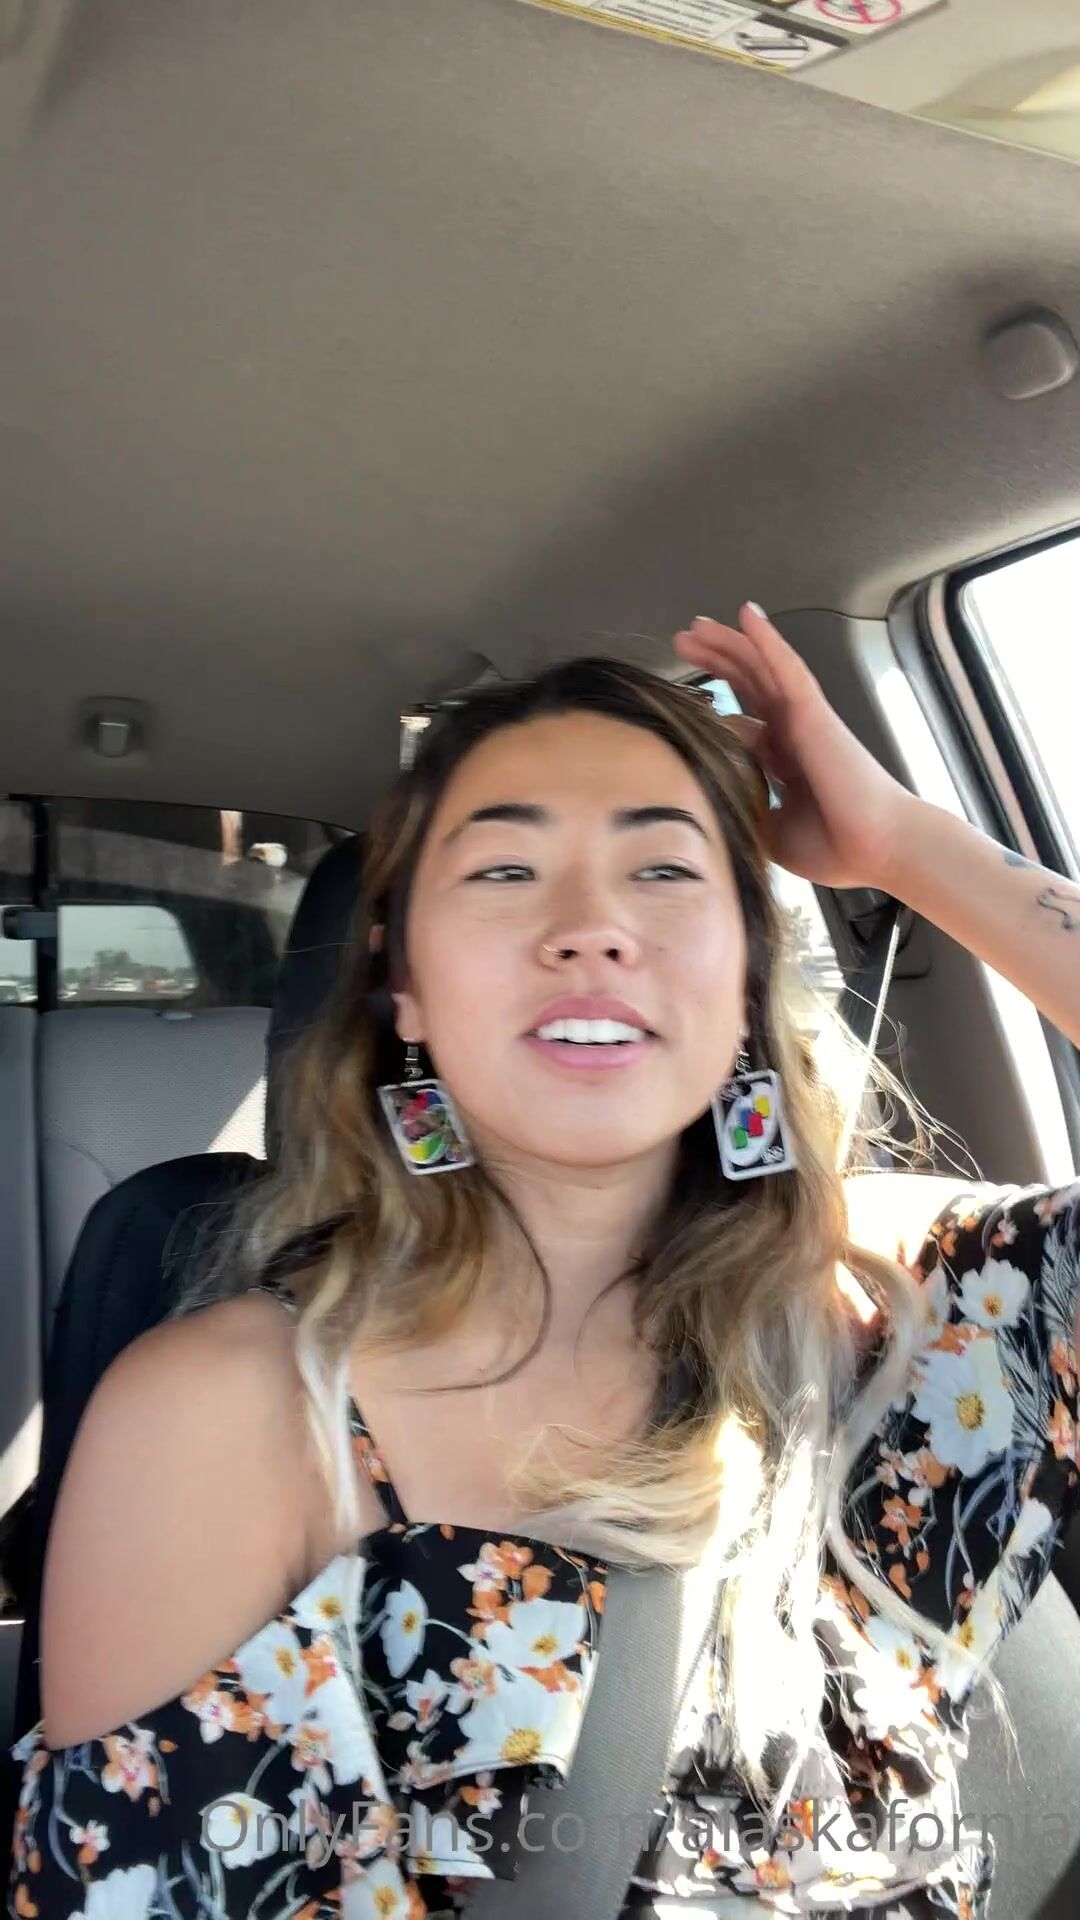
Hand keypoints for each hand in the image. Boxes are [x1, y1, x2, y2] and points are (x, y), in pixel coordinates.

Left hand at [674, 605, 915, 890]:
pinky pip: (788, 668)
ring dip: (730, 643)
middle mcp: (793, 733)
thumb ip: (746, 808)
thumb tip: (711, 798)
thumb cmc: (836, 847)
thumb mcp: (772, 831)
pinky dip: (768, 641)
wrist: (881, 850)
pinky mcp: (814, 713)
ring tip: (695, 626)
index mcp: (785, 761)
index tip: (679, 702)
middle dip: (716, 661)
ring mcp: (804, 719)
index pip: (744, 721)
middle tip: (683, 642)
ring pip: (762, 667)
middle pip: (749, 684)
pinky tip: (747, 615)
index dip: (714, 707)